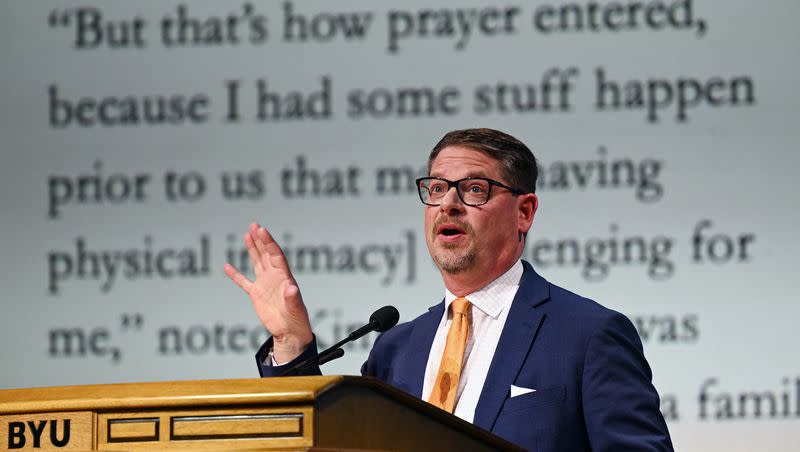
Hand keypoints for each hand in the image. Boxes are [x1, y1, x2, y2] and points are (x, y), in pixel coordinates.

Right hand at [224, 223, 312, 362]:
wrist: (290, 332)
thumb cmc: (297, 320)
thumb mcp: (296, 309)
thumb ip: (293, 298)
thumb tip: (292, 289)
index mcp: (284, 277)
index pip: (276, 255)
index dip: (269, 242)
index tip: (261, 230)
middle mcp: (275, 277)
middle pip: (267, 254)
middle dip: (261, 240)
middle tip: (254, 225)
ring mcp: (265, 285)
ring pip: (258, 262)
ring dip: (253, 249)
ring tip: (247, 235)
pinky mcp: (257, 295)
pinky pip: (244, 282)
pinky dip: (236, 275)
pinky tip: (227, 266)